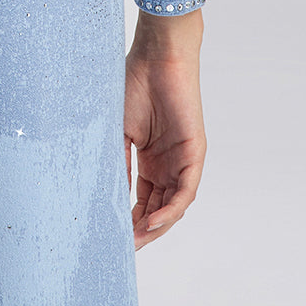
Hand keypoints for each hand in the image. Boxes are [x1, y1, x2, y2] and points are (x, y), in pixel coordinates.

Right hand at [123, 8, 205, 249]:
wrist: (156, 57)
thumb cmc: (134, 85)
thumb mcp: (120, 132)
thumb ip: (118, 165)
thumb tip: (109, 199)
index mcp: (150, 160)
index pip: (142, 200)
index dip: (130, 220)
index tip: (114, 237)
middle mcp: (168, 164)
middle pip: (158, 208)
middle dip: (143, 230)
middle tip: (124, 248)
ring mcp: (183, 160)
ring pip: (172, 205)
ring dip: (156, 226)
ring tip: (136, 240)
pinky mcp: (195, 154)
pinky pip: (185, 191)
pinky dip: (170, 209)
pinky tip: (153, 221)